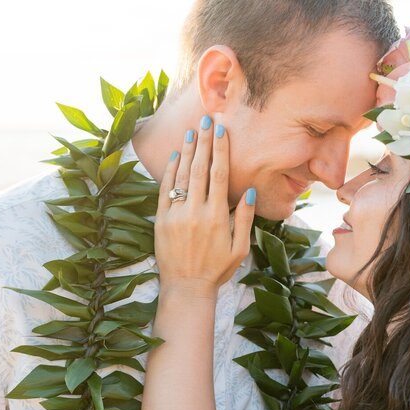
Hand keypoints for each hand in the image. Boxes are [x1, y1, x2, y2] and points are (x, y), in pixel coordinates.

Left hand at [154, 115, 256, 295]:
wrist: (186, 288)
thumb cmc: (217, 270)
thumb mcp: (239, 248)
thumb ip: (244, 218)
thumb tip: (248, 190)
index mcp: (216, 217)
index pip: (218, 174)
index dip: (219, 150)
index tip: (220, 130)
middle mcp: (195, 212)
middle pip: (199, 168)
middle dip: (202, 141)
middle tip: (204, 120)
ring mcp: (176, 215)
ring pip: (181, 176)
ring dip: (186, 151)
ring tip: (190, 131)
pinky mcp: (161, 221)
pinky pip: (164, 190)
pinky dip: (169, 171)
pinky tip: (173, 156)